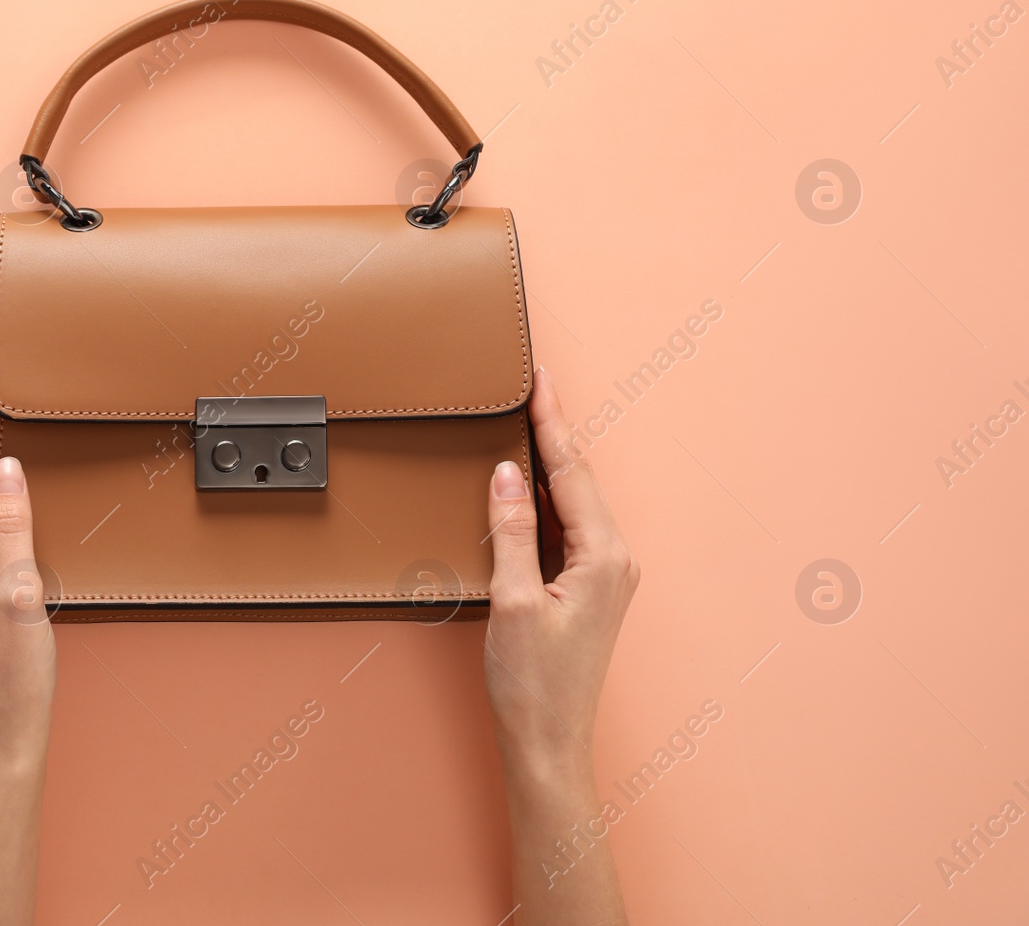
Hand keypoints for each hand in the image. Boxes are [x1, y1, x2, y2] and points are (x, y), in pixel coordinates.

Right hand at [484, 363, 638, 768]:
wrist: (549, 744)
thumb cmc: (533, 684)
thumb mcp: (512, 600)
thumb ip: (511, 530)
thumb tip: (507, 473)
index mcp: (604, 556)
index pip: (571, 471)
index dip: (551, 421)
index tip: (539, 378)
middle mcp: (616, 560)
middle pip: (578, 479)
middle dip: (553, 432)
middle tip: (532, 386)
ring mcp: (607, 575)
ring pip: (574, 502)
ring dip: (549, 464)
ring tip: (527, 422)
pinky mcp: (591, 590)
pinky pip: (569, 527)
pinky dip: (547, 499)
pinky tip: (527, 485)